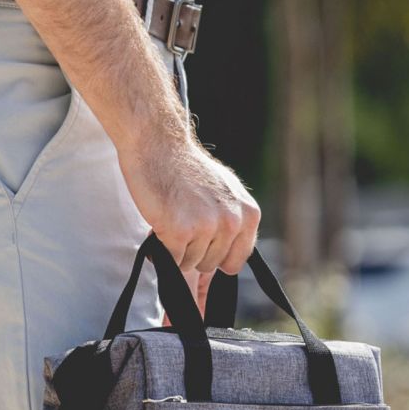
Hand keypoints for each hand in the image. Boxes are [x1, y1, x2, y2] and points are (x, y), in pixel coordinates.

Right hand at [116, 125, 260, 316]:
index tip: (201, 238)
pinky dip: (162, 247)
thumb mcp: (225, 192)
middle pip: (211, 264)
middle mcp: (233, 222)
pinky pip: (171, 260)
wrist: (160, 145)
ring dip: (176, 248)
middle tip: (182, 219)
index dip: (215, 254)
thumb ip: (235, 221)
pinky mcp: (181, 230)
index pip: (236, 261)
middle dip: (193, 249)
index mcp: (249, 214)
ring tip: (172, 217)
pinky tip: (161, 222)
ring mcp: (208, 227)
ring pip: (190, 264)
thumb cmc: (186, 168)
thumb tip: (235, 258)